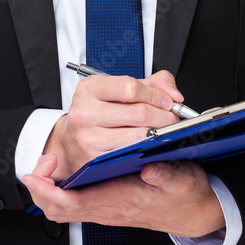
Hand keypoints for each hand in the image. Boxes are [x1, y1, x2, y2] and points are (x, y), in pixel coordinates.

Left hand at [22, 155, 225, 236]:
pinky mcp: (109, 205)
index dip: (49, 190)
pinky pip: (75, 205)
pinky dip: (62, 191)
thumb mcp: (183, 181)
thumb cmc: (186, 196)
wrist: (194, 213)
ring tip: (46, 166)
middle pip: (60, 210)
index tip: (37, 173)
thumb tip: (150, 169)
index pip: (74, 203)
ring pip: (64, 208)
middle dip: (41, 191)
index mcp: (121, 202)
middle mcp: (109, 209)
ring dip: (48, 191)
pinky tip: (64, 173)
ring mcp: (106, 209)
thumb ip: (166, 176)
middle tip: (37, 167)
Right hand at [43, 69, 182, 181]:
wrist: (71, 141)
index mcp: (89, 88)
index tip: (167, 101)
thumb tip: (174, 95)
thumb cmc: (99, 112)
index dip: (155, 95)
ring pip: (138, 136)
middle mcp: (84, 112)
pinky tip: (150, 145)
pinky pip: (130, 154)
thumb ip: (151, 84)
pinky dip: (146, 149)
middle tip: (172, 118)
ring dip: (159, 134)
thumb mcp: (118, 89)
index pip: (130, 88)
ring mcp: (87, 137)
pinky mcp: (93, 160)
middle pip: (138, 113)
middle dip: (164, 116)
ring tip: (164, 131)